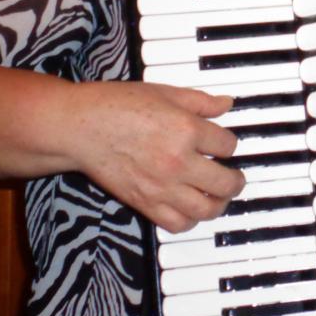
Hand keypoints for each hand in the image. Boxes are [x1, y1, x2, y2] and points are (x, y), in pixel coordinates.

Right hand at [64, 82, 245, 233]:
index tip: (225, 144)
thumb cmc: (116, 105)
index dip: (230, 143)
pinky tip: (191, 208)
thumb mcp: (165, 92)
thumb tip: (227, 103)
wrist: (79, 127)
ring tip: (218, 196)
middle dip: (236, 180)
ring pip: (206, 209)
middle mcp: (179, 162)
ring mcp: (162, 186)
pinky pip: (177, 223)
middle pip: (226, 183)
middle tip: (235, 178)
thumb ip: (200, 102)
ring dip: (219, 204)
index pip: (229, 145)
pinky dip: (190, 219)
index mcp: (187, 130)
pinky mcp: (144, 203)